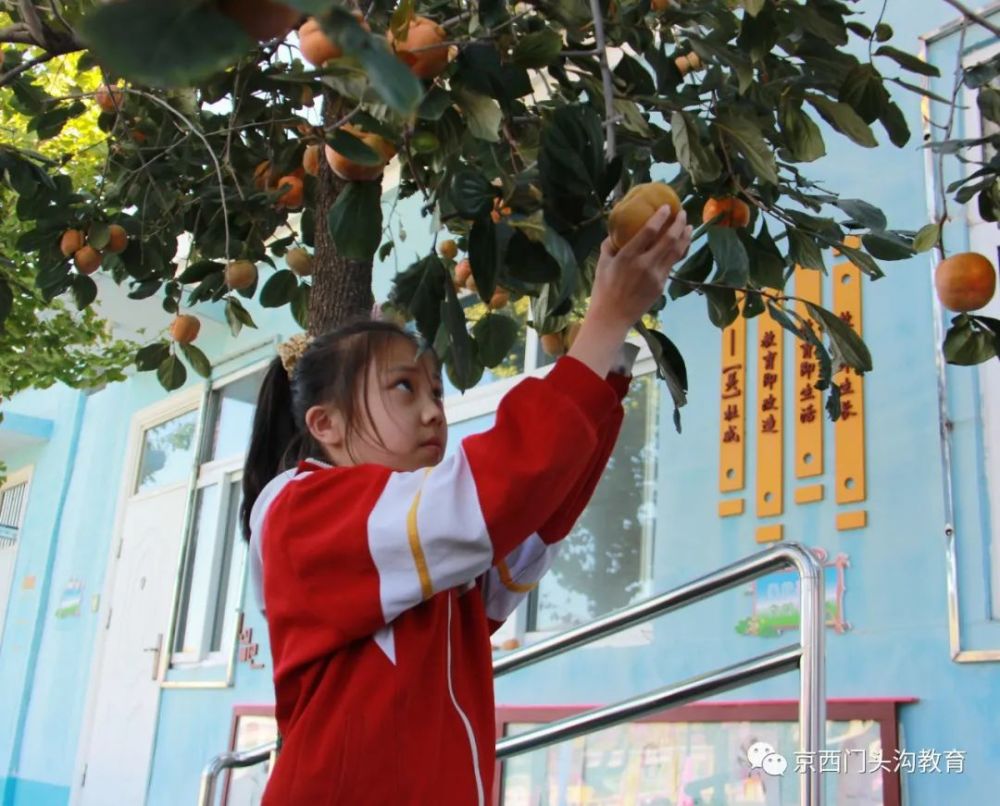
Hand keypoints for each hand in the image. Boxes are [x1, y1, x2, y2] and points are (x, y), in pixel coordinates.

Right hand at [589, 206, 691, 328]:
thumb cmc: (603, 290)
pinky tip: (682, 245)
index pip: (649, 231)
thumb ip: (609, 246)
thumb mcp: (602, 264)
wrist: (612, 317)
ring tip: (689, 226)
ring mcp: (656, 276)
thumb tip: (615, 232)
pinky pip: (673, 264)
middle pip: (669, 239)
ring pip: (676, 252)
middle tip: (682, 213)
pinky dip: (679, 252)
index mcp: (628, 256)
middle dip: (679, 223)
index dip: (660, 217)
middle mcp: (645, 264)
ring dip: (685, 236)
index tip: (666, 207)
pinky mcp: (661, 285)